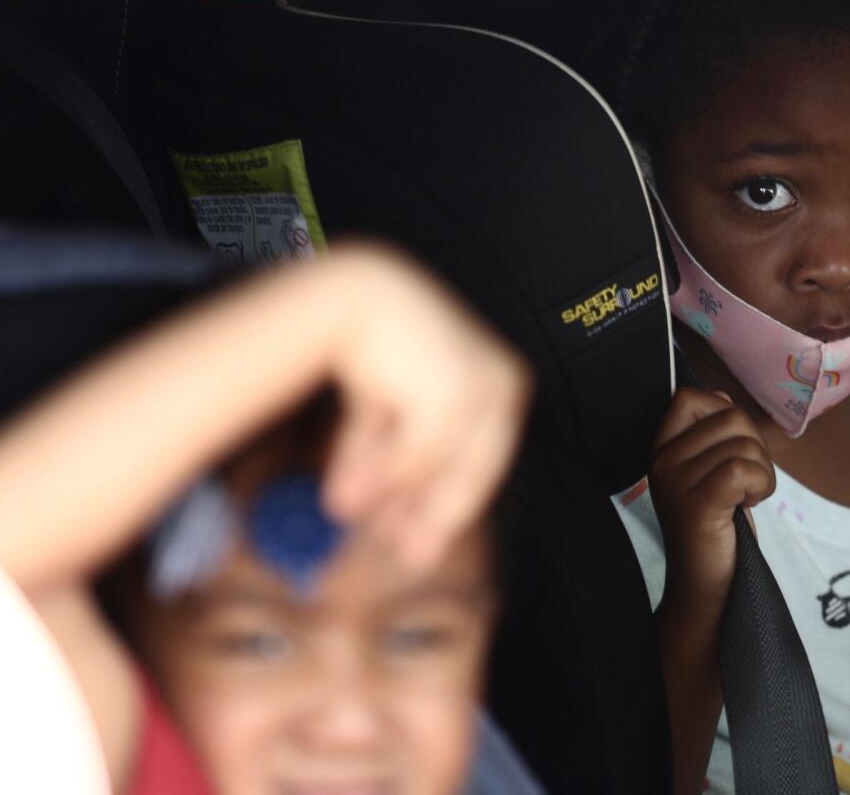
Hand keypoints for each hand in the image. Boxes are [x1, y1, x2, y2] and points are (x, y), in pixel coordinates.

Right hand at [318, 245, 531, 567]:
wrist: (352, 292)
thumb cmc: (376, 345)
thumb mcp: (395, 416)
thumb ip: (398, 464)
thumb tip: (387, 524)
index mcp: (502, 385)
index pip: (482, 462)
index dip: (447, 507)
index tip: (416, 547)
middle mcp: (504, 382)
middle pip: (475, 469)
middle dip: (435, 514)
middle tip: (404, 556)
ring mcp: (485, 384)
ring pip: (445, 463)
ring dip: (398, 494)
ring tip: (351, 517)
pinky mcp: (456, 387)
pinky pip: (422, 449)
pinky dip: (385, 473)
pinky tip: (345, 492)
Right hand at [649, 387, 773, 619]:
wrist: (706, 588)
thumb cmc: (716, 529)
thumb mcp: (709, 472)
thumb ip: (712, 434)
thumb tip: (722, 397)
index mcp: (662, 449)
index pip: (690, 396)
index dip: (724, 413)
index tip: (730, 452)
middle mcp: (662, 461)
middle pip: (730, 415)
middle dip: (755, 446)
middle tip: (745, 483)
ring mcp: (676, 482)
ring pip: (744, 444)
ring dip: (763, 472)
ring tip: (745, 498)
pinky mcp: (697, 505)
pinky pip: (744, 469)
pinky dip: (761, 485)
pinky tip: (749, 505)